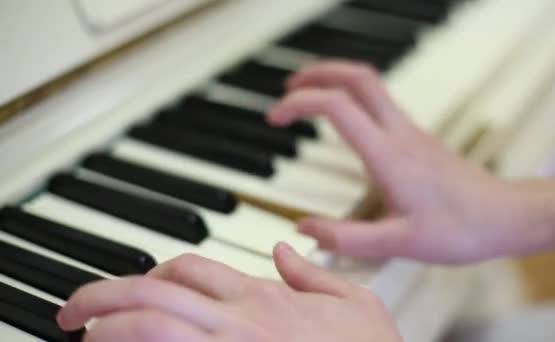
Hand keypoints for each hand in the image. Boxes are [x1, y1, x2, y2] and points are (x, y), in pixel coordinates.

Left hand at [57, 243, 401, 341]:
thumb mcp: (357, 301)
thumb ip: (316, 272)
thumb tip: (287, 249)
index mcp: (266, 298)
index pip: (193, 269)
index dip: (153, 273)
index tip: (133, 285)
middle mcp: (241, 323)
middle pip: (157, 296)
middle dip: (104, 296)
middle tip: (74, 307)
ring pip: (154, 328)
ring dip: (110, 327)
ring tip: (84, 333)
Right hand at [268, 61, 554, 263]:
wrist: (507, 217)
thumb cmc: (462, 230)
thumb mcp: (398, 244)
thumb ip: (346, 239)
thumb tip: (305, 229)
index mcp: (389, 155)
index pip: (337, 106)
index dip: (299, 104)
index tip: (275, 117)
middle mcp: (400, 134)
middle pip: (358, 76)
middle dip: (318, 72)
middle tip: (289, 86)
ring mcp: (412, 133)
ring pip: (370, 85)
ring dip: (336, 81)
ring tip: (308, 97)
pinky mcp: (418, 139)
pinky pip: (380, 104)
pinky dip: (353, 99)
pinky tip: (344, 122)